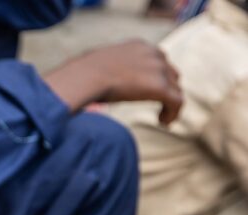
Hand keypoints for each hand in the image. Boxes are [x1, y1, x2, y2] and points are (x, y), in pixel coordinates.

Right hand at [44, 39, 181, 123]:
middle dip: (166, 89)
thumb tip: (90, 82)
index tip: (147, 91)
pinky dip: (173, 114)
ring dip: (170, 104)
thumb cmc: (83, 74)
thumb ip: (104, 70)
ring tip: (162, 118)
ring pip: (176, 89)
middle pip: (171, 74)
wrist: (85, 76)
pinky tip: (163, 123)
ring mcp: (159, 70)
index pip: (158, 60)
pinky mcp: (160, 87)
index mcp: (139, 46)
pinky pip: (177, 102)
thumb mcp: (97, 65)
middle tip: (159, 105)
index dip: (157, 77)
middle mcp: (154, 54)